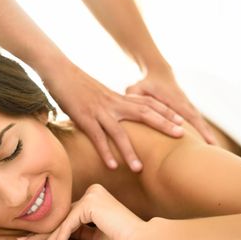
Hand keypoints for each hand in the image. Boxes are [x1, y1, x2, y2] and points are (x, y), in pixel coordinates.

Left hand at [23, 184, 146, 239]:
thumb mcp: (95, 238)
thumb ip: (79, 233)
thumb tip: (60, 236)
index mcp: (94, 199)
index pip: (67, 218)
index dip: (50, 233)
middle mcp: (91, 193)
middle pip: (62, 218)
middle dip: (42, 235)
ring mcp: (91, 196)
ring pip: (63, 223)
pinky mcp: (90, 203)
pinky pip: (69, 225)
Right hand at [45, 63, 183, 171]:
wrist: (59, 70)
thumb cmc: (77, 83)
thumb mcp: (99, 93)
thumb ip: (110, 104)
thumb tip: (116, 116)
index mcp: (118, 98)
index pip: (148, 103)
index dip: (165, 111)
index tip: (181, 120)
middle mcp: (113, 103)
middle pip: (144, 114)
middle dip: (163, 124)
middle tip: (180, 136)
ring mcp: (99, 111)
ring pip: (119, 132)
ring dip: (130, 151)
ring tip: (138, 169)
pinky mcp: (84, 117)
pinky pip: (97, 137)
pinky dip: (105, 152)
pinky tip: (112, 166)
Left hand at [126, 69, 217, 144]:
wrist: (159, 73)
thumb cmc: (145, 83)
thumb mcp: (136, 88)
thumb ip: (132, 96)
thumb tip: (128, 104)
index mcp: (173, 99)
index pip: (185, 114)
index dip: (193, 127)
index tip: (201, 140)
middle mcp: (184, 103)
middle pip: (198, 121)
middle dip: (206, 135)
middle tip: (215, 151)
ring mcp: (188, 106)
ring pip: (200, 123)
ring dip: (208, 136)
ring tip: (217, 152)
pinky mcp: (188, 110)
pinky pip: (198, 123)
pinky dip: (204, 134)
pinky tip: (208, 147)